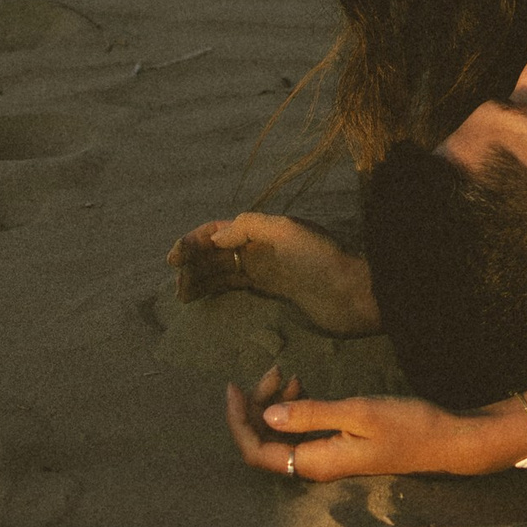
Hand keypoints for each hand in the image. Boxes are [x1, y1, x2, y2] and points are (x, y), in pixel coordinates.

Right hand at [172, 212, 376, 334]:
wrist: (353, 292)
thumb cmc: (322, 259)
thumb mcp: (287, 233)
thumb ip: (250, 227)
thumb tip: (215, 236)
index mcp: (264, 228)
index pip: (220, 229)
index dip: (195, 241)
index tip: (174, 258)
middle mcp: (263, 246)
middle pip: (219, 251)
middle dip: (195, 263)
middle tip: (178, 285)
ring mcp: (268, 269)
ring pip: (225, 270)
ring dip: (202, 279)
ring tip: (183, 295)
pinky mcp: (274, 291)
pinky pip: (237, 287)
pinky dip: (218, 290)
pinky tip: (203, 299)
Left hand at [225, 364, 485, 481]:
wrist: (444, 439)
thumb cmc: (406, 424)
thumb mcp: (358, 412)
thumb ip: (312, 414)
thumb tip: (267, 415)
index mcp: (315, 462)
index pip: (257, 451)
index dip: (238, 422)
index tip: (233, 387)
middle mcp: (314, 465)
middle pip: (265, 442)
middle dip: (257, 406)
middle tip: (273, 371)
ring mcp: (326, 457)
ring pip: (281, 434)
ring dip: (276, 404)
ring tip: (288, 374)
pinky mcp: (337, 446)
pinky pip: (300, 430)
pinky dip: (295, 407)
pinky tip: (303, 385)